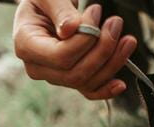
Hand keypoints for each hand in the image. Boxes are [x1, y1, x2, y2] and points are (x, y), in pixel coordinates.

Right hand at [13, 0, 137, 99]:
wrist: (45, 8)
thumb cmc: (44, 1)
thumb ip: (60, 10)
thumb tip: (71, 29)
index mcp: (26, 46)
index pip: (61, 56)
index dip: (85, 40)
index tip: (96, 12)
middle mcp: (38, 67)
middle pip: (75, 73)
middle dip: (103, 50)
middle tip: (116, 23)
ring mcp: (54, 76)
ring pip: (86, 82)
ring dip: (112, 63)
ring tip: (127, 40)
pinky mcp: (70, 79)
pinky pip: (88, 91)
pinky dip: (106, 89)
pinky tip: (120, 84)